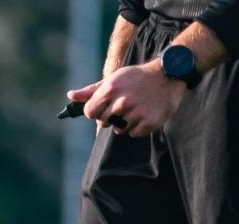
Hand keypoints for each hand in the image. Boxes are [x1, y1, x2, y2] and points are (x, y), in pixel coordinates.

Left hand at [67, 60, 186, 137]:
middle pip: (103, 122)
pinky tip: (145, 113)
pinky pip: (134, 134)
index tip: (105, 107)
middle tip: (125, 105)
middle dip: (110, 117)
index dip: (96, 111)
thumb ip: (91, 90)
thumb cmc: (136, 78)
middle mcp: (122, 102)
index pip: (90, 112)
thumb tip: (70, 96)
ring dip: (125, 123)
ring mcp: (135, 113)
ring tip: (136, 108)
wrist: (168, 75)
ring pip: (118, 130)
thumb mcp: (114, 79)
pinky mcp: (148, 122)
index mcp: (110, 89)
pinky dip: (138, 127)